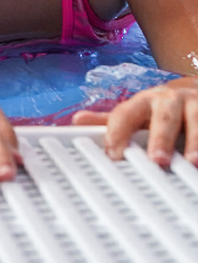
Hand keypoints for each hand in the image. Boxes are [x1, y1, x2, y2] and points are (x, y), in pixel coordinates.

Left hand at [74, 77, 197, 166]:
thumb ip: (112, 120)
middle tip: (157, 160)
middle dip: (160, 138)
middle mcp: (169, 100)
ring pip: (196, 122)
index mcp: (144, 101)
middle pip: (163, 117)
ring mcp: (196, 105)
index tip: (115, 155)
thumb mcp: (138, 112)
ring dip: (195, 141)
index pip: (125, 114)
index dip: (118, 133)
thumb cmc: (163, 108)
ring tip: (193, 162)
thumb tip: (76, 121)